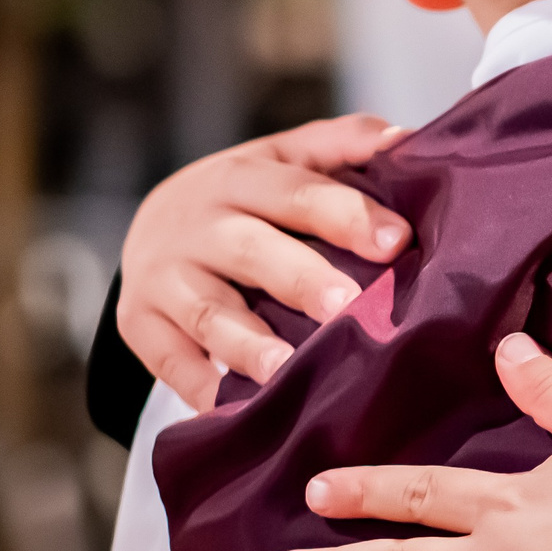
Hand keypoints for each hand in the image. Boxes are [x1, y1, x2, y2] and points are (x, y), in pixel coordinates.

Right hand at [118, 114, 412, 407]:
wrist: (156, 226)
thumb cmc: (251, 196)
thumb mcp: (291, 157)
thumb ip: (349, 143)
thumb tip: (411, 140)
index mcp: (244, 177)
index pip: (298, 192)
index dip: (346, 215)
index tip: (396, 242)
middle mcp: (199, 224)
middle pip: (251, 250)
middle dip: (300, 279)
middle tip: (347, 306)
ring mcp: (163, 277)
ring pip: (207, 312)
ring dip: (247, 343)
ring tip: (286, 370)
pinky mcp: (139, 325)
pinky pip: (170, 361)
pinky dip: (200, 388)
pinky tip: (235, 410)